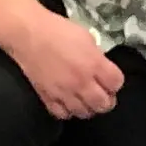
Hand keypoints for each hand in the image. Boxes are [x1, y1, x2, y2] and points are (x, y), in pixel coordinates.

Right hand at [12, 11, 126, 120]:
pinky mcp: (47, 98)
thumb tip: (102, 69)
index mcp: (94, 64)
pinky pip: (62, 114)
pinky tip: (69, 102)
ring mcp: (64, 93)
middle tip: (103, 93)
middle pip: (103, 104)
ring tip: (86, 99)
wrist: (29, 34)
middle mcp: (81, 83)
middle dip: (107, 100)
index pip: (116, 83)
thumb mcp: (87, 38)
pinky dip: (68, 111)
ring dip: (89, 107)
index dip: (116, 82)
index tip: (111, 79)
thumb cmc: (59, 30)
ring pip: (84, 113)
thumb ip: (97, 57)